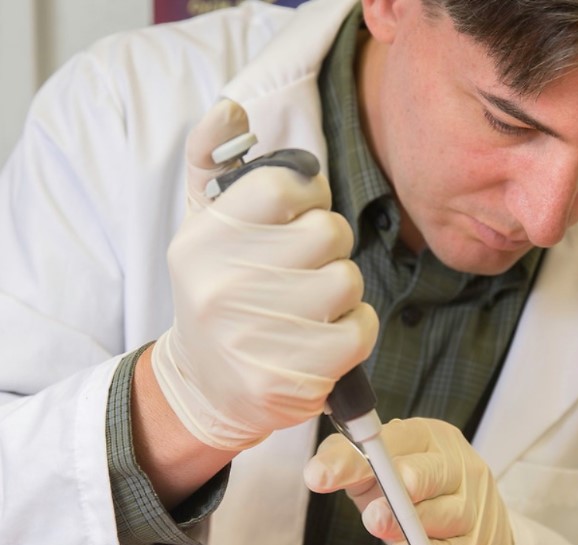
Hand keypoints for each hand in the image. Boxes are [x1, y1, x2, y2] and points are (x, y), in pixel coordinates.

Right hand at [151, 99, 378, 449]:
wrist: (206, 388)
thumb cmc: (219, 298)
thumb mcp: (203, 230)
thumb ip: (212, 164)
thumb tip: (232, 109)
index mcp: (202, 241)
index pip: (282, 186)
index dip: (309, 195)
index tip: (301, 215)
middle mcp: (222, 286)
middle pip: (328, 232)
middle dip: (330, 248)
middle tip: (308, 269)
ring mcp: (256, 335)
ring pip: (348, 280)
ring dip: (343, 292)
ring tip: (313, 307)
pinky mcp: (292, 377)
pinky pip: (361, 327)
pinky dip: (356, 329)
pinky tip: (327, 337)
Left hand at [304, 418, 513, 544]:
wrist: (472, 528)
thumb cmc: (415, 494)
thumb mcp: (378, 471)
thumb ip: (346, 461)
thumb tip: (317, 471)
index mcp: (431, 437)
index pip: (395, 439)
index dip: (354, 458)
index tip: (319, 475)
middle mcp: (458, 465)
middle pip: (432, 473)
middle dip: (399, 489)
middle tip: (371, 507)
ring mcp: (474, 505)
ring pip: (446, 513)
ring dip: (408, 525)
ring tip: (380, 527)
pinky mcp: (477, 544)